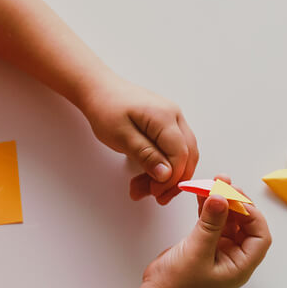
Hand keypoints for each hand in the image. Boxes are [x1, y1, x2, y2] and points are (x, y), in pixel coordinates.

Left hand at [80, 75, 198, 204]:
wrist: (99, 90)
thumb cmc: (106, 108)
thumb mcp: (121, 136)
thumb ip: (146, 155)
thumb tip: (166, 175)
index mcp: (164, 117)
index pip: (181, 154)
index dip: (171, 178)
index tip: (155, 192)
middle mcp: (175, 116)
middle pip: (187, 155)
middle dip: (173, 180)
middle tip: (155, 196)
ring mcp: (173, 120)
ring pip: (182, 155)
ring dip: (168, 176)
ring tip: (144, 189)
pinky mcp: (167, 125)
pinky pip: (173, 149)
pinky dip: (163, 166)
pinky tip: (147, 176)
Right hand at [140, 178, 271, 287]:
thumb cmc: (178, 286)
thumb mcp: (196, 251)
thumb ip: (211, 223)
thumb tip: (222, 196)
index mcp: (240, 266)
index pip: (259, 236)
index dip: (252, 214)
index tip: (236, 197)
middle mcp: (234, 258)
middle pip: (245, 225)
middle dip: (237, 204)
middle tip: (225, 185)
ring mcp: (219, 251)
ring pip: (228, 221)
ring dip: (222, 202)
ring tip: (214, 182)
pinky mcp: (204, 246)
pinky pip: (212, 223)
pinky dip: (208, 209)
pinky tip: (202, 194)